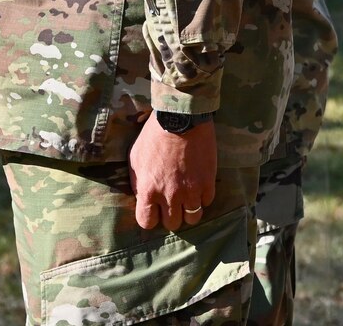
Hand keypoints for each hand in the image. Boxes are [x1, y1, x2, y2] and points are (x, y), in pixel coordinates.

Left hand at [129, 114, 217, 231]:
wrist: (179, 118)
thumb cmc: (153, 136)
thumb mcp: (135, 159)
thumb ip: (138, 183)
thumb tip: (143, 197)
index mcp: (148, 190)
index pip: (147, 222)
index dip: (150, 217)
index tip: (153, 210)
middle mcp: (169, 195)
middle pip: (172, 224)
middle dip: (171, 215)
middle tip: (172, 203)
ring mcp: (190, 190)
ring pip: (193, 218)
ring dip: (189, 210)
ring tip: (187, 198)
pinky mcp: (207, 182)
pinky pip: (207, 202)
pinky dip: (202, 197)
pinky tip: (198, 185)